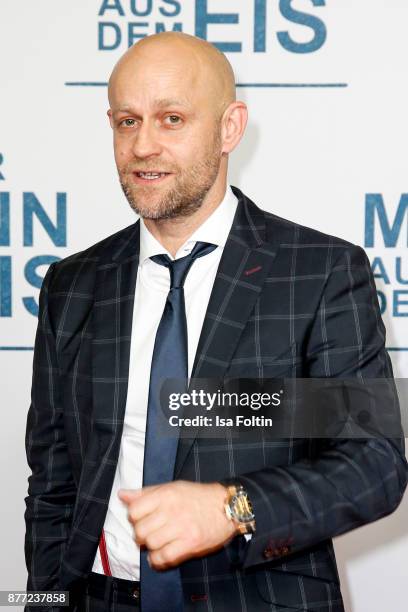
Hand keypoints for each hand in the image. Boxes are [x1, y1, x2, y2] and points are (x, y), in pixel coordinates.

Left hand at [118, 480, 237, 569]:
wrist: (227, 507)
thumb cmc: (198, 496)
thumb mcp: (172, 488)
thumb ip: (146, 493)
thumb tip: (122, 495)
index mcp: (166, 494)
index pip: (134, 510)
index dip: (135, 517)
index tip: (142, 518)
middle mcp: (171, 510)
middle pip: (140, 531)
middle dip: (141, 534)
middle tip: (150, 532)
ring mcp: (181, 528)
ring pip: (151, 544)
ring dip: (151, 547)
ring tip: (158, 542)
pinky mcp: (190, 544)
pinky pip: (164, 557)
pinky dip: (158, 560)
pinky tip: (162, 555)